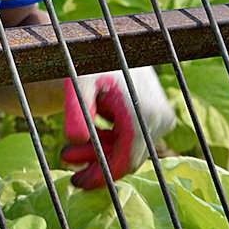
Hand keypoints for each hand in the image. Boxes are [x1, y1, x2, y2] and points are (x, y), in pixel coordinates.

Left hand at [60, 66, 175, 188]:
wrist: (111, 46)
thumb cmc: (92, 63)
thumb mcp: (78, 83)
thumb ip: (76, 109)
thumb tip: (75, 139)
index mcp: (142, 113)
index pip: (123, 161)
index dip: (99, 176)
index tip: (76, 183)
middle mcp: (159, 118)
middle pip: (127, 158)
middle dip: (95, 163)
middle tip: (65, 159)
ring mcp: (163, 119)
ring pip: (130, 149)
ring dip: (100, 152)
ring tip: (70, 149)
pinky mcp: (161, 118)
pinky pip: (134, 140)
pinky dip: (111, 141)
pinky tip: (90, 134)